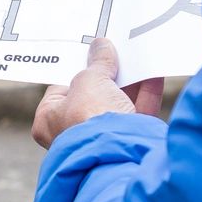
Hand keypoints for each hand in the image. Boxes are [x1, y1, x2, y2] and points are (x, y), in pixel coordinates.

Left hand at [32, 38, 165, 148]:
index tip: (89, 53)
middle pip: (91, 96)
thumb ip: (97, 63)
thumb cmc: (90, 119)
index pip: (59, 89)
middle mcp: (72, 134)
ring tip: (135, 58)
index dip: (75, 70)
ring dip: (127, 83)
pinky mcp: (127, 143)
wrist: (120, 155)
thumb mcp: (90, 80)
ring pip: (115, 104)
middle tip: (114, 52)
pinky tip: (153, 74)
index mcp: (49, 121)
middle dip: (105, 75)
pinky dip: (145, 95)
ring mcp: (100, 140)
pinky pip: (136, 114)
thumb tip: (101, 46)